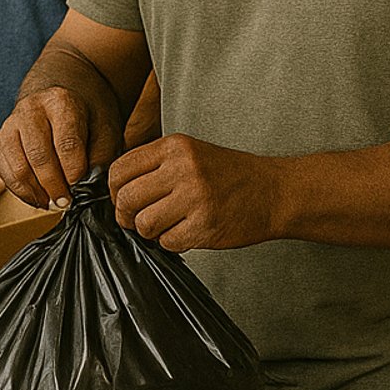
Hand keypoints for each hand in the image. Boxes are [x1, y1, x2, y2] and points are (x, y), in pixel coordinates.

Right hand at [0, 85, 122, 210]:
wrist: (60, 98)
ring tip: (53, 204)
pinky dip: (22, 192)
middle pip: (39, 156)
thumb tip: (86, 187)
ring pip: (18, 167)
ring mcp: (11, 125)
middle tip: (66, 202)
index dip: (74, 171)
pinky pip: (5, 172)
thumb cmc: (86, 117)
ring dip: (36, 192)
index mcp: (61, 103)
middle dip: (54, 186)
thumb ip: (100, 157)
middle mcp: (31, 110)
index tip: (81, 188)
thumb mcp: (105, 129)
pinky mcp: (0, 141)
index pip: (66, 143)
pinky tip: (39, 198)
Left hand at [110, 134, 278, 252]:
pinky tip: (186, 232)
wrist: (275, 191)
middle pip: (126, 198)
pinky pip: (168, 242)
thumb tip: (116, 189)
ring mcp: (195, 198)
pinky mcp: (206, 226)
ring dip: (149, 231)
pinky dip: (171, 242)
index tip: (122, 199)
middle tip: (135, 220)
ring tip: (164, 226)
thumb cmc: (229, 175)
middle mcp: (182, 169)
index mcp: (174, 147)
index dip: (114, 191)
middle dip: (125, 215)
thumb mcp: (189, 153)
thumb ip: (154, 165)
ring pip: (144, 223)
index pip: (119, 169)